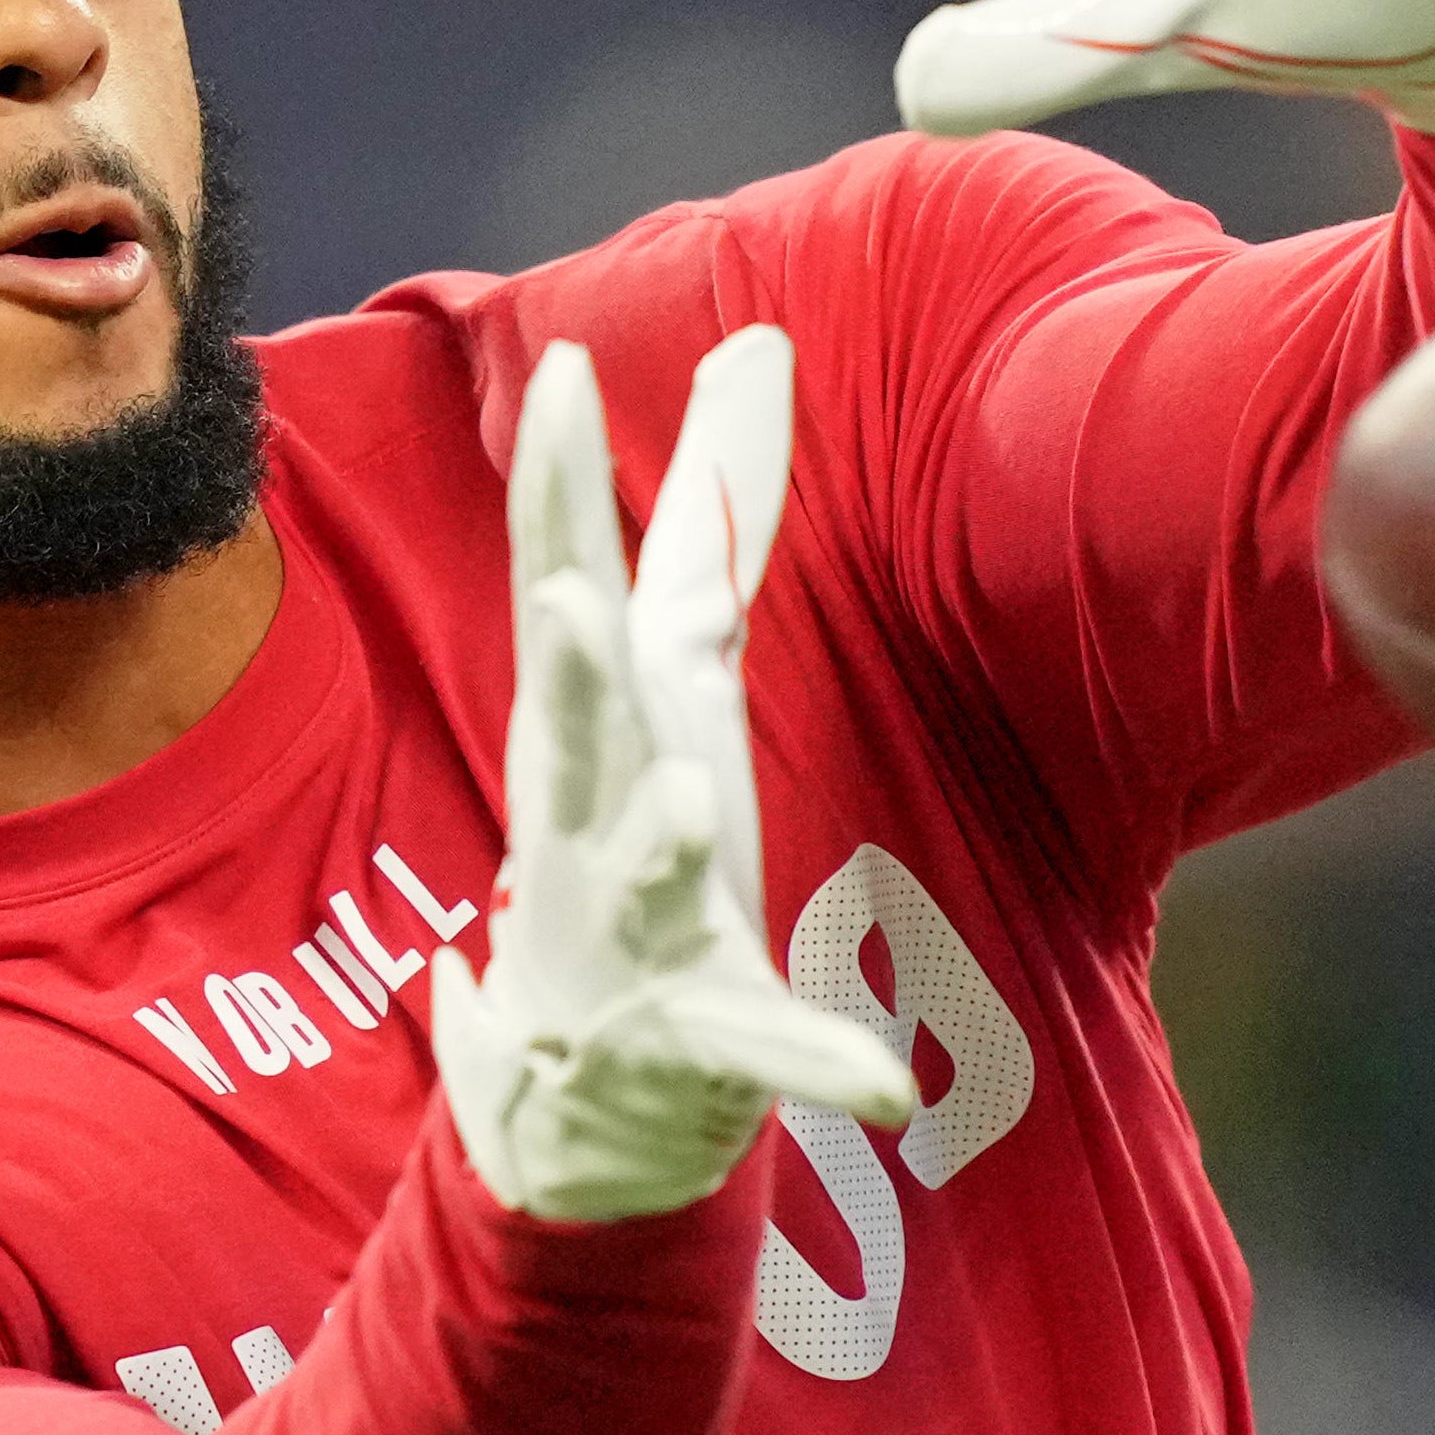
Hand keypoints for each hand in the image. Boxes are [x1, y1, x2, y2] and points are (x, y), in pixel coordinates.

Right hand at [432, 330, 921, 1222]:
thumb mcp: (672, 670)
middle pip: (576, 729)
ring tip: (684, 803)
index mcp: (597, 723)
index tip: (552, 375)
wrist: (579, 1095)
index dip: (553, 488)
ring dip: (659, 845)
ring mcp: (635, 932)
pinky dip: (819, 1062)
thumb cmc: (629, 834)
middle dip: (568, 670)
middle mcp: (595, 815)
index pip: (563, 589)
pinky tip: (882, 1078)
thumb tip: (759, 340)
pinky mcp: (699, 1041)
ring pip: (644, 880)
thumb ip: (710, 515)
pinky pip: (763, 1050)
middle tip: (565, 603)